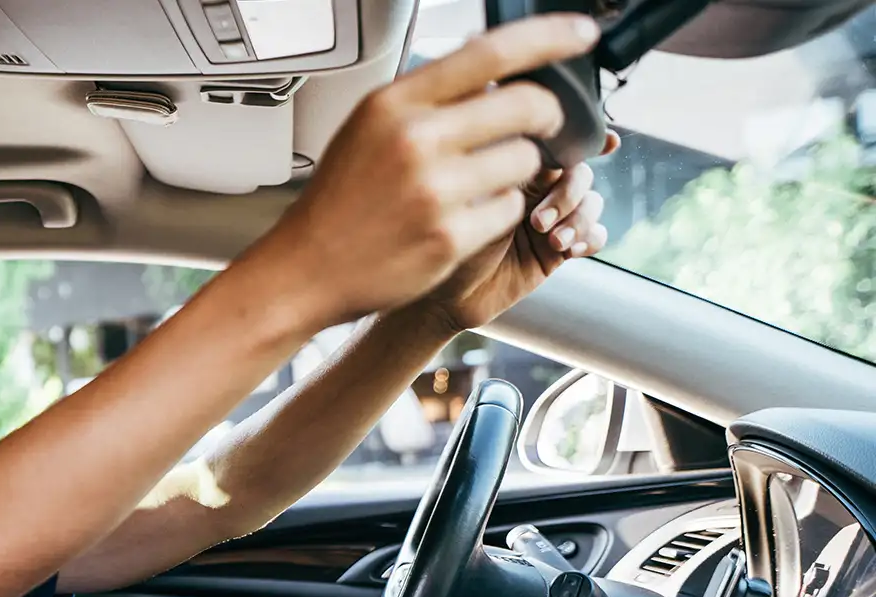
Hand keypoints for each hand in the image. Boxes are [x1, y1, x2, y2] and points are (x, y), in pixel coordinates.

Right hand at [254, 14, 600, 326]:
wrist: (307, 269)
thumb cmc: (339, 202)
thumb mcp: (369, 128)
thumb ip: (426, 97)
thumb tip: (489, 68)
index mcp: (395, 103)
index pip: (492, 53)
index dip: (550, 38)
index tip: (580, 36)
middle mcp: (415, 140)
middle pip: (527, 104)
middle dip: (550, 114)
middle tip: (546, 125)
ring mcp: (435, 191)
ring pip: (526, 160)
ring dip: (519, 170)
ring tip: (483, 182)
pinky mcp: (450, 237)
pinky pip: (510, 209)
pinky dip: (499, 212)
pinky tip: (466, 217)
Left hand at [419, 130, 619, 331]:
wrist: (444, 297)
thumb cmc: (444, 244)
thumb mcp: (471, 201)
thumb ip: (505, 172)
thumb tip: (536, 146)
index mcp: (514, 171)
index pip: (556, 147)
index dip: (584, 141)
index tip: (607, 142)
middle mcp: (536, 192)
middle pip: (580, 175)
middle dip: (569, 194)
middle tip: (538, 222)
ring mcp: (550, 220)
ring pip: (592, 204)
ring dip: (580, 219)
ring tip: (554, 241)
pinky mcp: (558, 250)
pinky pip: (594, 235)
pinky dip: (591, 238)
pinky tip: (571, 250)